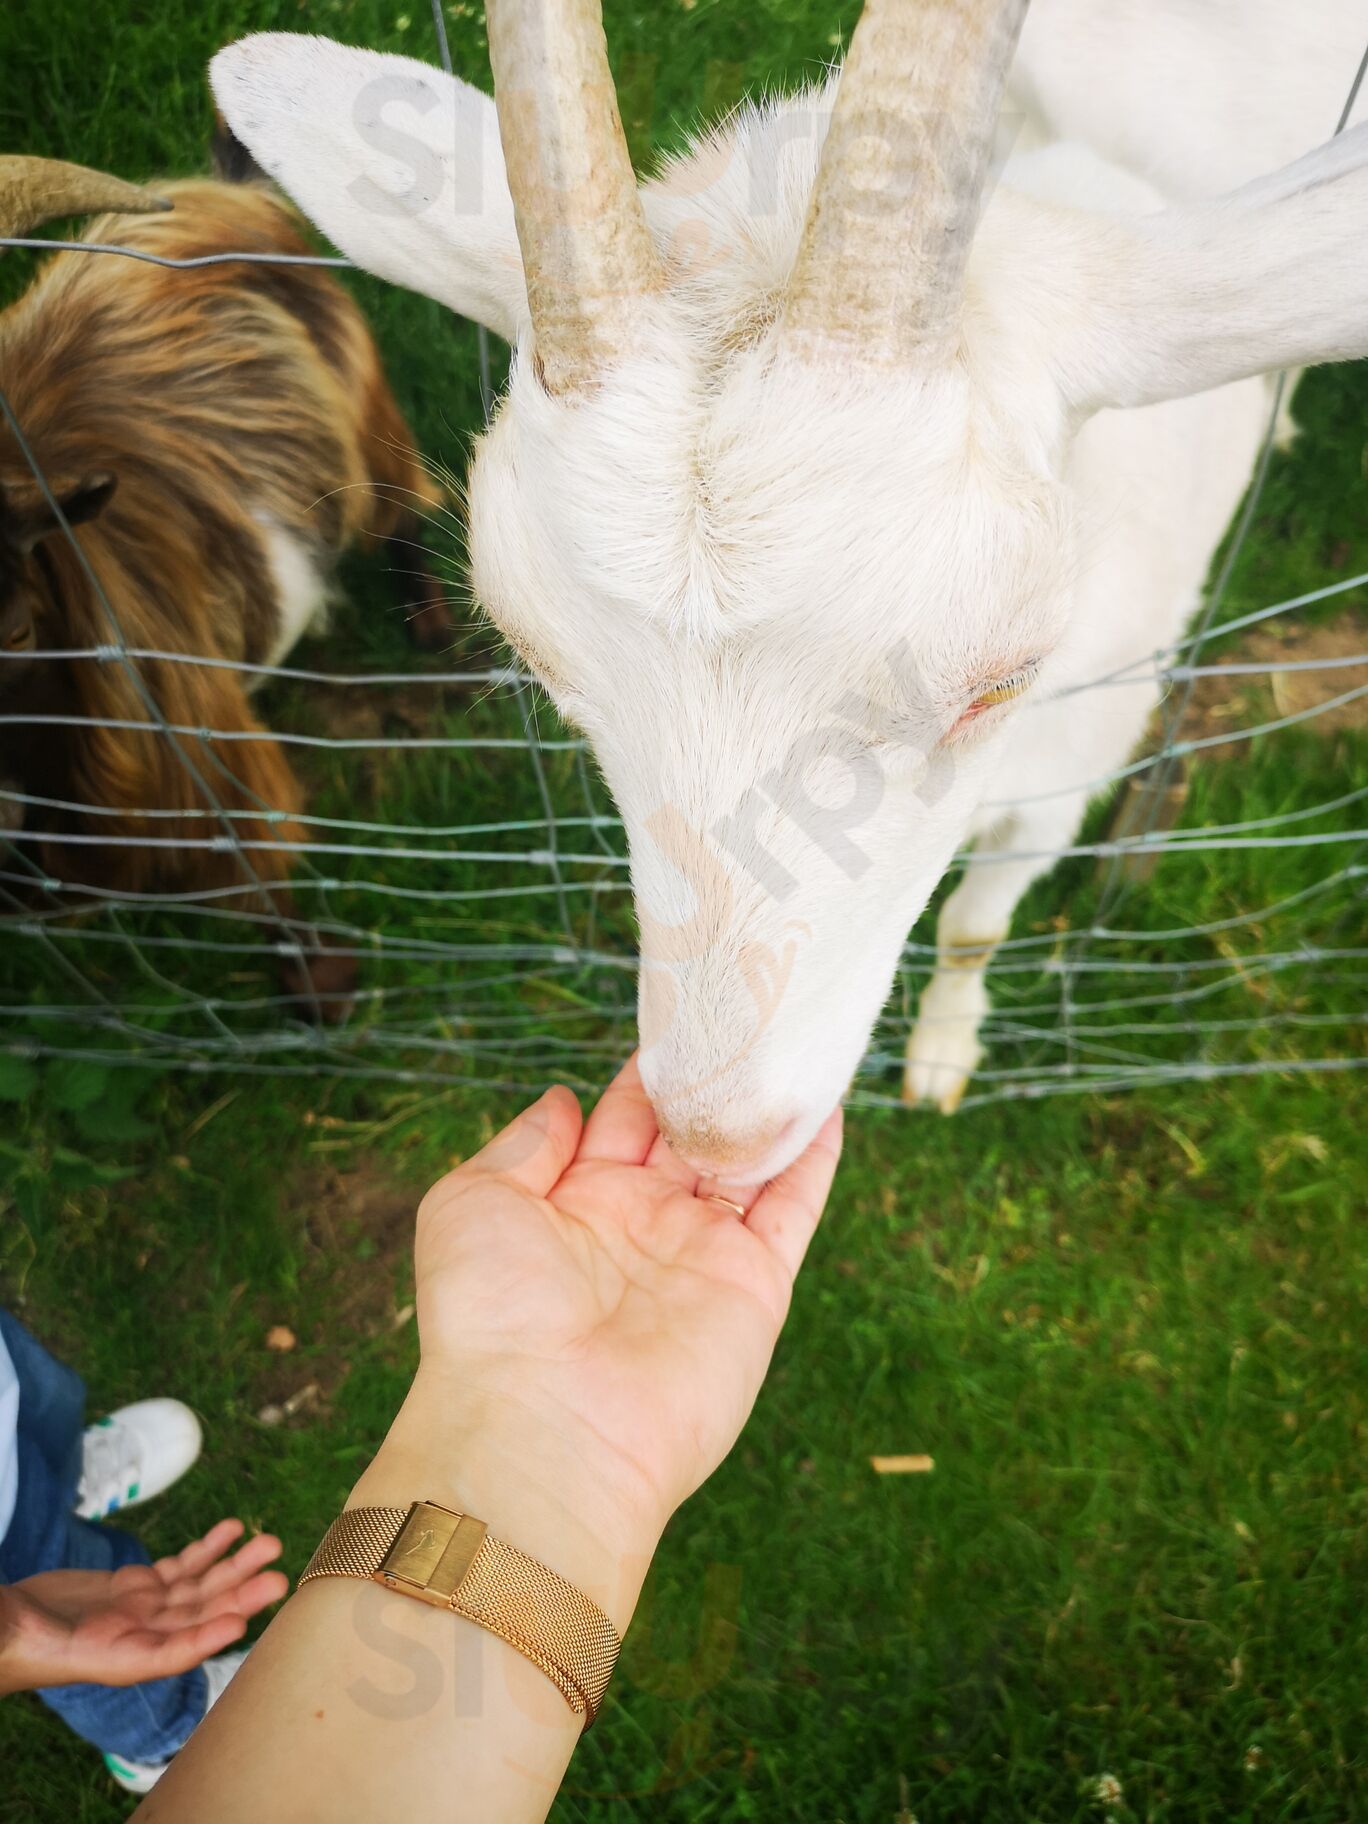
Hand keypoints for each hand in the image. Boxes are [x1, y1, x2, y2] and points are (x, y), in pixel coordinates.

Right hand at [0, 1519, 286, 1694]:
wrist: (6, 1624)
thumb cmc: (14, 1638)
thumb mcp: (31, 1637)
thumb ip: (62, 1632)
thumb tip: (102, 1613)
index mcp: (118, 1661)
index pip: (171, 1654)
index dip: (205, 1639)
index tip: (240, 1622)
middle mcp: (139, 1636)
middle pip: (199, 1615)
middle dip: (239, 1595)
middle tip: (278, 1576)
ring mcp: (141, 1609)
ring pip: (199, 1586)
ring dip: (235, 1565)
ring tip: (268, 1543)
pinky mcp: (137, 1586)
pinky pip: (182, 1566)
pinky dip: (208, 1549)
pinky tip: (230, 1530)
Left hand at [358, 1055, 839, 1612]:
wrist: (543, 1428)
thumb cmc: (489, 1316)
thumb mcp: (472, 1202)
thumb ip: (523, 1144)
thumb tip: (562, 1099)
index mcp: (573, 1204)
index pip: (621, 1120)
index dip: (648, 1072)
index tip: (676, 1018)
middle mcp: (642, 1226)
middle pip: (689, 1136)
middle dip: (714, 1081)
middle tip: (743, 1014)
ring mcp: (701, 1255)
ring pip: (746, 1164)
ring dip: (768, 1109)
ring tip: (793, 1040)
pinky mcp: (754, 1286)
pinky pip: (791, 1209)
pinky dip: (812, 1159)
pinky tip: (826, 1106)